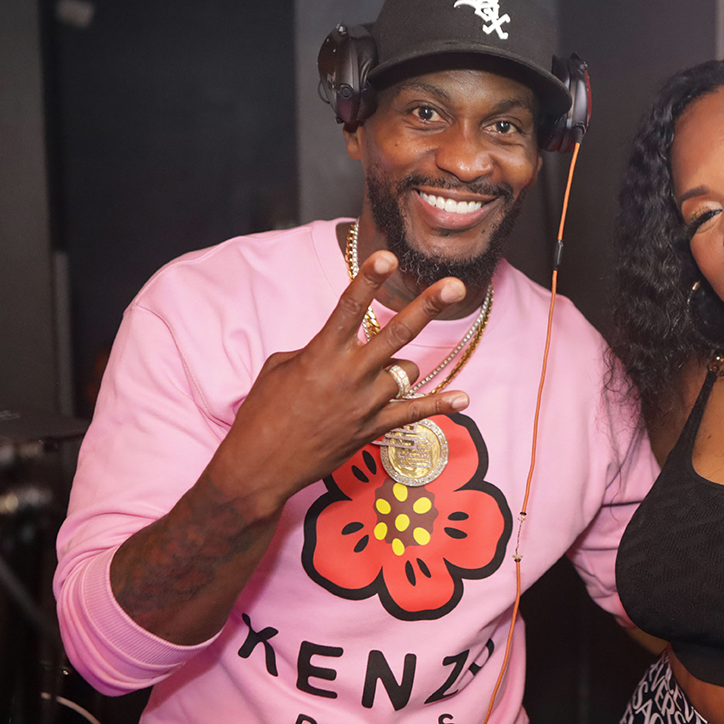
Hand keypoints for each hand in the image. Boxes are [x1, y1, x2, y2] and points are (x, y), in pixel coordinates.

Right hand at [206, 251, 469, 515]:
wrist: (260, 466)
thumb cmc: (263, 413)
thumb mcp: (279, 368)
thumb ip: (314, 349)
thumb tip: (339, 344)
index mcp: (321, 354)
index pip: (349, 308)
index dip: (369, 280)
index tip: (388, 257)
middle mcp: (348, 375)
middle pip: (396, 333)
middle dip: (427, 306)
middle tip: (453, 286)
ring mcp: (365, 403)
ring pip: (407, 371)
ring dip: (401, 368)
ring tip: (378, 377)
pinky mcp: (372, 429)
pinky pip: (414, 413)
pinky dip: (439, 405)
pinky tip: (463, 399)